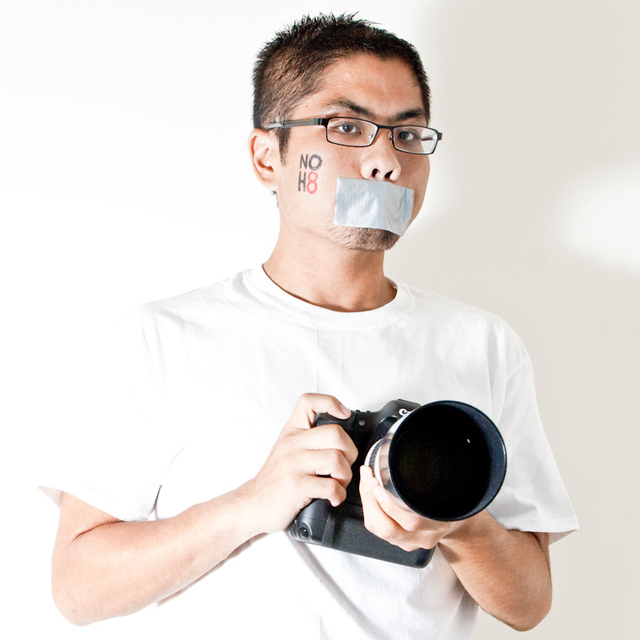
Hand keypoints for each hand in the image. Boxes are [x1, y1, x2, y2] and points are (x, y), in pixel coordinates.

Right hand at [244, 393, 358, 534]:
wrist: (253, 504)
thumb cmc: (275, 479)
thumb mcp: (287, 450)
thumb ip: (309, 440)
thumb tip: (342, 438)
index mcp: (292, 432)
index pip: (308, 402)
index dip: (331, 403)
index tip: (344, 415)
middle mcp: (292, 443)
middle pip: (336, 433)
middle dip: (350, 452)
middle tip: (345, 465)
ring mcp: (293, 464)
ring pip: (336, 459)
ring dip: (345, 476)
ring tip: (338, 484)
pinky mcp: (296, 485)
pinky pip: (331, 486)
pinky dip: (339, 495)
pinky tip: (333, 498)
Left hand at [359, 465, 463, 550]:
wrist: (452, 522)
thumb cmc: (448, 502)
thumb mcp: (448, 489)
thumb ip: (435, 478)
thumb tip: (416, 451)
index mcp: (437, 525)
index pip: (411, 523)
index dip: (390, 507)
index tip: (378, 486)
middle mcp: (421, 537)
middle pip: (388, 529)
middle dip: (372, 503)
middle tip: (369, 480)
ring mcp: (407, 542)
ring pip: (378, 528)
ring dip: (367, 502)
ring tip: (366, 479)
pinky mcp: (396, 540)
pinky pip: (375, 526)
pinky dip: (368, 507)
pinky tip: (367, 490)